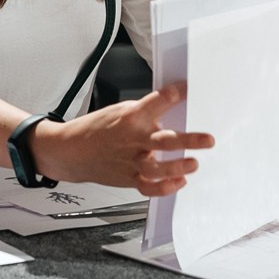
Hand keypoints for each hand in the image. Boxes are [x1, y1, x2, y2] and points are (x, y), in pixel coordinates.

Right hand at [32, 85, 214, 197]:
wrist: (71, 150)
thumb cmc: (98, 129)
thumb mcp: (120, 111)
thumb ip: (146, 112)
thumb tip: (173, 108)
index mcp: (131, 117)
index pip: (157, 102)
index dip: (174, 94)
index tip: (188, 90)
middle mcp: (134, 140)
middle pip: (164, 140)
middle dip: (188, 140)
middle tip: (208, 140)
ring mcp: (131, 161)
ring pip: (157, 168)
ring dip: (177, 167)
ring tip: (193, 164)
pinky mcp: (129, 178)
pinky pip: (148, 187)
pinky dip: (164, 188)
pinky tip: (179, 182)